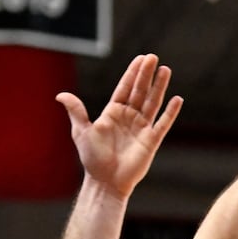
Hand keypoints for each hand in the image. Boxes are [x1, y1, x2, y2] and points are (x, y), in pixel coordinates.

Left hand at [56, 54, 183, 199]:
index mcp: (113, 113)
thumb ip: (76, 111)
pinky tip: (177, 99)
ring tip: (165, 70)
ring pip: (153, 102)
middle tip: (153, 57)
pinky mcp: (152, 140)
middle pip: (140, 91)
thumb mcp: (82, 131)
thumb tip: (60, 95)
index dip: (133, 73)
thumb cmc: (92, 158)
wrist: (106, 181)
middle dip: (146, 74)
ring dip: (160, 87)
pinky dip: (171, 112)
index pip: (125, 88)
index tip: (140, 59)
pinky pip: (163, 123)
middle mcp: (129, 117)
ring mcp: (142, 128)